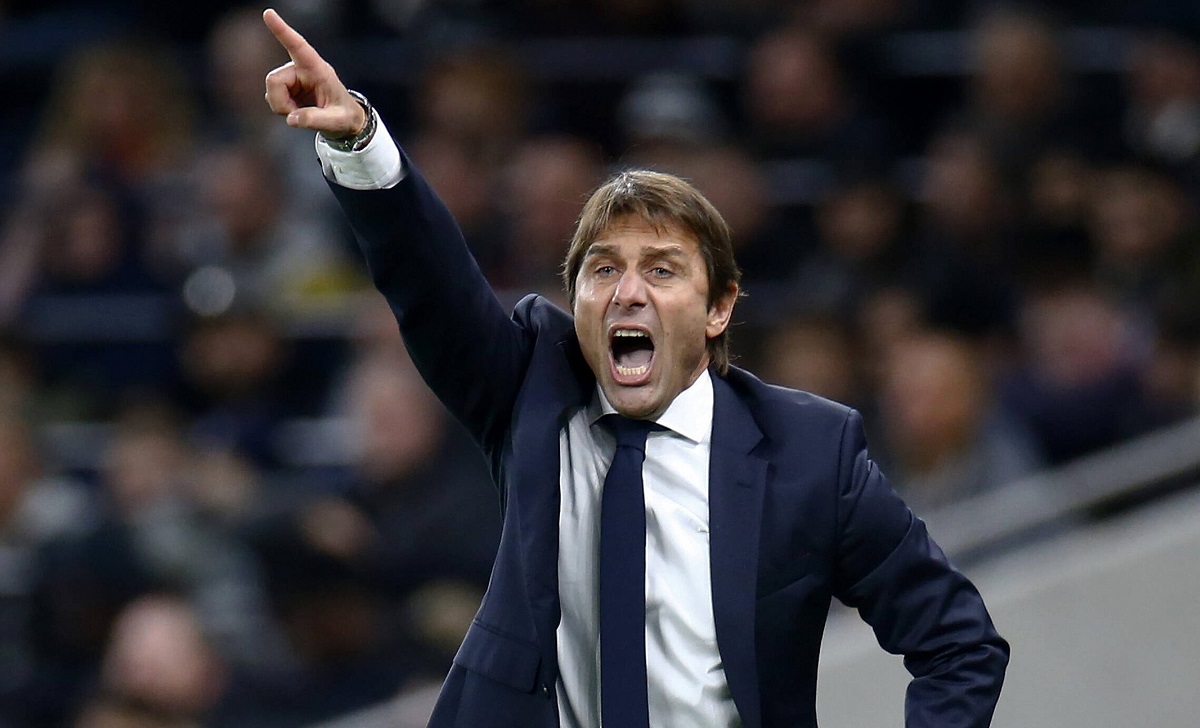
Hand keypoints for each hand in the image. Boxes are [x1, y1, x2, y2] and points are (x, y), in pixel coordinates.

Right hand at [262, 8, 365, 137]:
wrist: (344, 120)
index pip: (298, 46)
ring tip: (302, 112)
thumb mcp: (337, 121)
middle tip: (298, 115)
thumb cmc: (344, 116)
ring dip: (282, 106)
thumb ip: (316, 120)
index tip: (269, 14)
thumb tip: (292, 119)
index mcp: (318, 69)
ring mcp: (292, 77)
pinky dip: (282, 108)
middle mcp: (301, 68)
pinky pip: (272, 97)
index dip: (282, 31)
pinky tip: (297, 110)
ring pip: (271, 90)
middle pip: (273, 80)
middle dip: (281, 102)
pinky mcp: (286, 86)